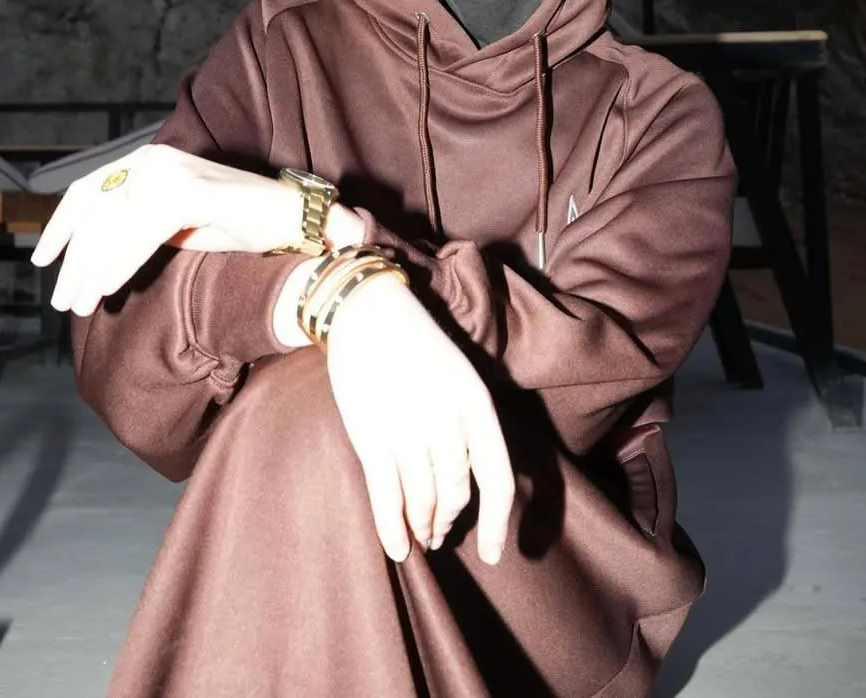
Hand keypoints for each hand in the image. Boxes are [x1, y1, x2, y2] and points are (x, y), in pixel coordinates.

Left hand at [31, 144, 297, 315]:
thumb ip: (139, 227)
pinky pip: (140, 232)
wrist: (293, 218)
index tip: (44, 260)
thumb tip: (96, 256)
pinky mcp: (187, 191)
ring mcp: (171, 172)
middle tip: (64, 300)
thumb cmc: (241, 223)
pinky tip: (109, 288)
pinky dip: (120, 262)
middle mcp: (154, 160)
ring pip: (113, 225)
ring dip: (93, 269)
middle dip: (75, 260)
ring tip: (82, 303)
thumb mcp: (178, 223)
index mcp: (148, 160)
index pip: (89, 190)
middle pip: (96, 212)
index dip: (61, 226)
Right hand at [325, 274, 514, 565]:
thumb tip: (472, 482)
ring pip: (423, 500)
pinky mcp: (371, 436)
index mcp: (476, 404)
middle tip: (441, 534)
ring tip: (422, 538)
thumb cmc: (417, 346)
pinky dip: (392, 529)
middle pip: (456, 494)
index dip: (497, 523)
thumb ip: (470, 425)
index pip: (498, 479)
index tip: (493, 553)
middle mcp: (447, 421)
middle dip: (449, 521)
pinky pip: (386, 496)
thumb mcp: (460, 378)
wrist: (368, 312)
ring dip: (423, 527)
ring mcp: (408, 430)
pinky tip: (398, 550)